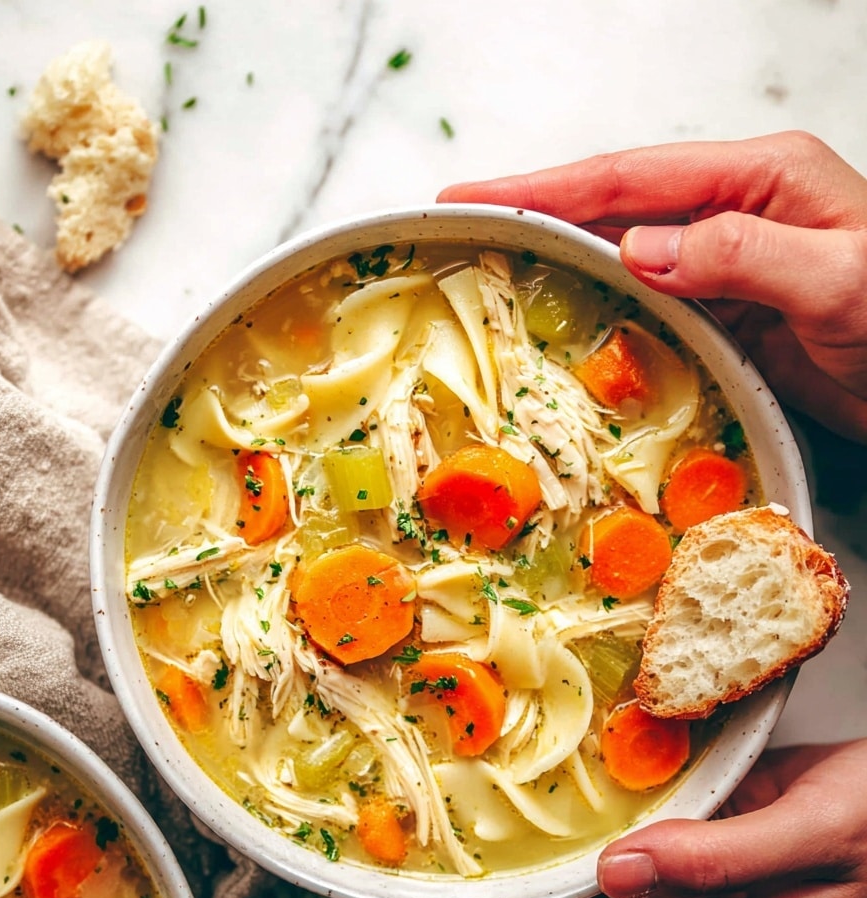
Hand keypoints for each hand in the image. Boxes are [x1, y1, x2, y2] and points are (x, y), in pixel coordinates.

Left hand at [407, 739, 866, 897]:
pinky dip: (583, 830)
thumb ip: (722, 859)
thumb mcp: (815, 835)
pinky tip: (545, 808)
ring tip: (465, 858)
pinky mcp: (707, 835)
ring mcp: (704, 878)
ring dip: (536, 876)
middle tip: (425, 896)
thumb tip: (616, 873)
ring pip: (601, 888)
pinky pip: (631, 841)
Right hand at [439, 131, 866, 443]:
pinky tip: (565, 326)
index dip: (547, 187)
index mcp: (762, 177)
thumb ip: (740, 254)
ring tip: (494, 272)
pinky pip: (649, 308)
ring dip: (560, 264)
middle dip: (535, 214)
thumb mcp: (836, 276)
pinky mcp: (729, 314)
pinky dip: (601, 314)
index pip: (632, 178)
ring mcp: (730, 264)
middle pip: (615, 207)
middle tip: (461, 225)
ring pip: (625, 257)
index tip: (475, 193)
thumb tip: (642, 250)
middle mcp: (737, 211)